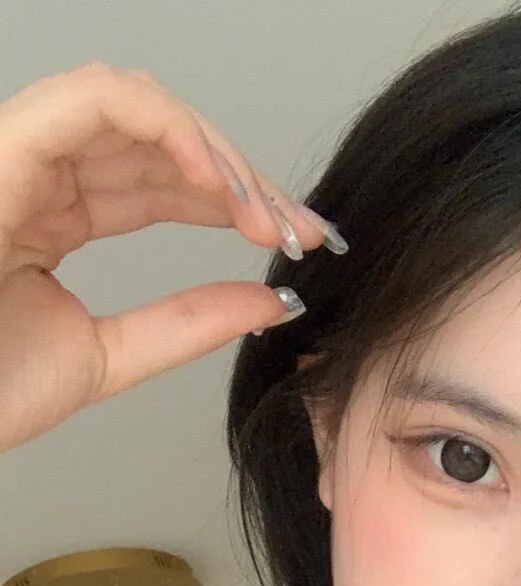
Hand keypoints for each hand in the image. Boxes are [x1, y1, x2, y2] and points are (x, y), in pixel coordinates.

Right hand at [0, 62, 331, 453]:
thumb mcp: (108, 358)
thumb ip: (185, 325)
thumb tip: (271, 301)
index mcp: (56, 215)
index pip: (162, 182)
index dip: (234, 200)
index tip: (297, 240)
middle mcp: (39, 174)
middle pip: (159, 139)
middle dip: (240, 176)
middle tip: (301, 228)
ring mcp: (18, 155)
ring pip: (134, 106)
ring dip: (214, 151)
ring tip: (264, 214)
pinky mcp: (4, 151)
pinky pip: (90, 102)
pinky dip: (165, 128)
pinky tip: (216, 181)